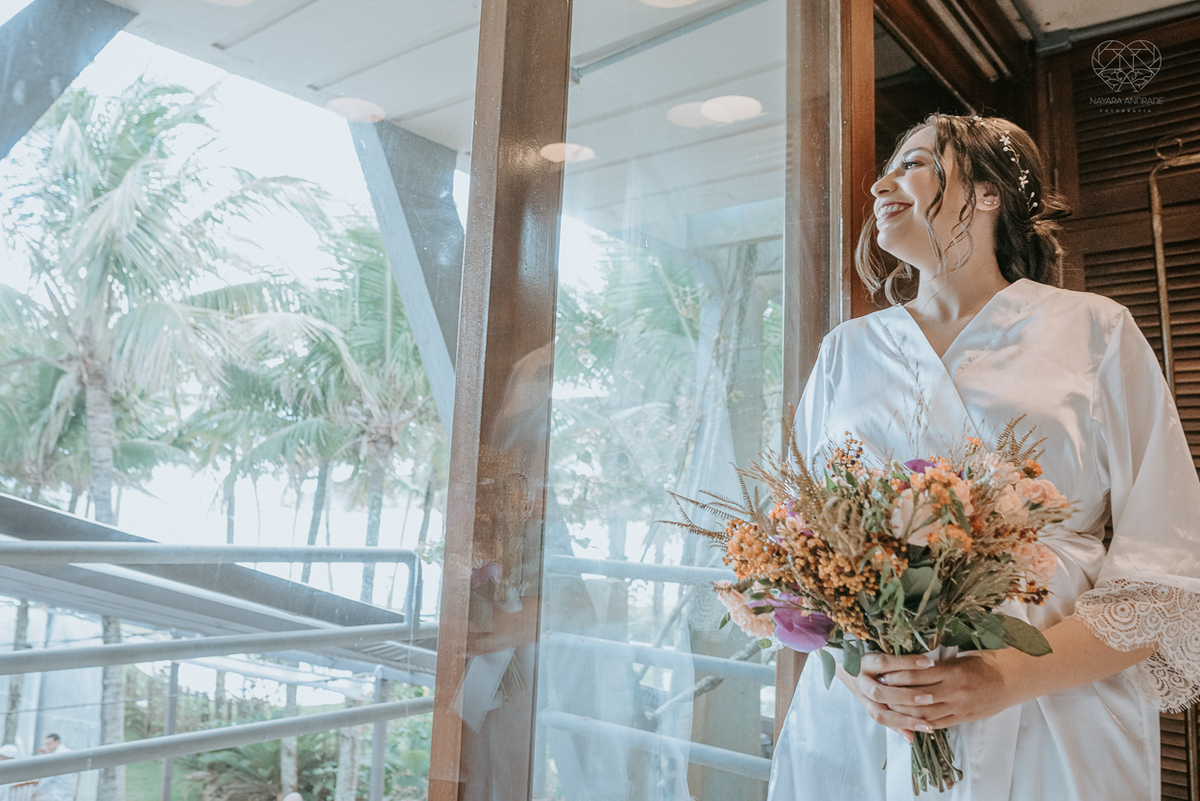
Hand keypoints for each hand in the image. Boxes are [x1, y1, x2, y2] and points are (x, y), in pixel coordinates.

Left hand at [838, 651, 1017, 739]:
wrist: (1011, 680)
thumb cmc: (982, 662)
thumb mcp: (959, 658)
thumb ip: (936, 664)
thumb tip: (906, 662)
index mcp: (952, 671)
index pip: (918, 675)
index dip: (898, 675)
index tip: (881, 671)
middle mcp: (954, 691)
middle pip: (917, 696)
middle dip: (895, 694)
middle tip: (877, 689)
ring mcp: (958, 707)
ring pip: (925, 714)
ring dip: (904, 711)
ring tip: (887, 705)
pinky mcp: (962, 718)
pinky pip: (938, 724)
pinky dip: (920, 723)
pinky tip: (906, 720)